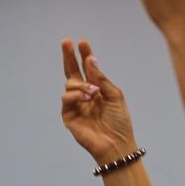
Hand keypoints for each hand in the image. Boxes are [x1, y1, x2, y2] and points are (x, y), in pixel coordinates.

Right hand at [60, 39, 138, 165]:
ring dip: (81, 85)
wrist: (115, 144)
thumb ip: (101, 78)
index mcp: (96, 89)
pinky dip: (75, 95)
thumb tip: (90, 60)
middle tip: (66, 42)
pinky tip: (87, 99)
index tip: (82, 42)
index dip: (84, 55)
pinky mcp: (69, 116)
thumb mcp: (115, 95)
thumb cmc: (119, 122)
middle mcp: (84, 95)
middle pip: (72, 72)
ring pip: (69, 84)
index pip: (87, 69)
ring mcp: (75, 105)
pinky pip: (66, 98)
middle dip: (69, 57)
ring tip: (94, 92)